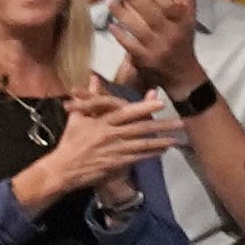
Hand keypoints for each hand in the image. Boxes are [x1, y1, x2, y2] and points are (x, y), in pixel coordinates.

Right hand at [25, 75, 186, 213]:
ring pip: (142, 144)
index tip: (160, 103)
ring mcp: (115, 150)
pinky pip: (137, 158)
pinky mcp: (116, 164)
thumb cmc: (71, 141)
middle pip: (140, 129)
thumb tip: (93, 76)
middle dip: (162, 126)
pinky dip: (151, 154)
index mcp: (102, 122)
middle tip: (181, 122)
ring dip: (161, 141)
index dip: (143, 108)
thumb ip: (90, 96)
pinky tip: (163, 151)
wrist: (63, 168)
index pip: (126, 113)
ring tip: (177, 138)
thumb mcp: (77, 116)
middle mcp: (111, 135)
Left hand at [104, 0, 203, 98]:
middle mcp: (171, 35)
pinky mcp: (146, 60)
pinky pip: (131, 46)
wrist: (183, 74)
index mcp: (183, 23)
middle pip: (152, 15)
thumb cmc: (183, 43)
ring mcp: (158, 48)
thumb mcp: (190, 22)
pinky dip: (121, 36)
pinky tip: (111, 26)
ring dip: (123, 15)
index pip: (169, 5)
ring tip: (110, 2)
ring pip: (139, 29)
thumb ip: (188, 1)